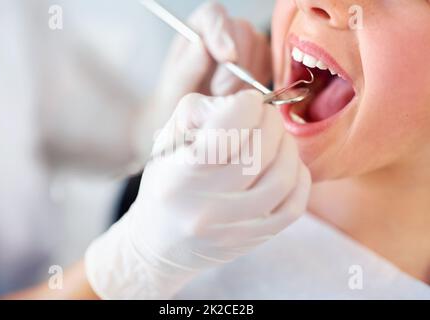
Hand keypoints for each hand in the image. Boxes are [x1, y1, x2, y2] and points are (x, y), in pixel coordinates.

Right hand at [85, 90, 310, 298]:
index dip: (246, 106)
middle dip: (271, 122)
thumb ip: (198, 113)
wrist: (160, 245)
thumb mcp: (166, 144)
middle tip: (265, 116)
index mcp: (179, 176)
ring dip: (288, 147)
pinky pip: (293, 206)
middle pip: (259, 153)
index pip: (225, 134)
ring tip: (277, 139)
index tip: (248, 101)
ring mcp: (233, 228)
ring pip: (282, 179)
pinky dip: (298, 177)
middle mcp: (206, 206)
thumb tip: (241, 102)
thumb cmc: (165, 187)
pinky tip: (286, 166)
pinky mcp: (253, 239)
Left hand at [149, 2, 271, 124]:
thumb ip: (185, 69)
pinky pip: (271, 67)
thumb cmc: (178, 103)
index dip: (222, 33)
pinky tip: (242, 98)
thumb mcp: (173, 91)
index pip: (213, 15)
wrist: (192, 123)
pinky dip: (260, 84)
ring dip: (247, 79)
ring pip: (260, 49)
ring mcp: (245, 47)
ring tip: (227, 99)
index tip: (228, 58)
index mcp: (197, 30)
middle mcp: (224, 33)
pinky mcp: (261, 65)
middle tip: (221, 93)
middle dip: (235, 66)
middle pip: (243, 31)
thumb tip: (201, 45)